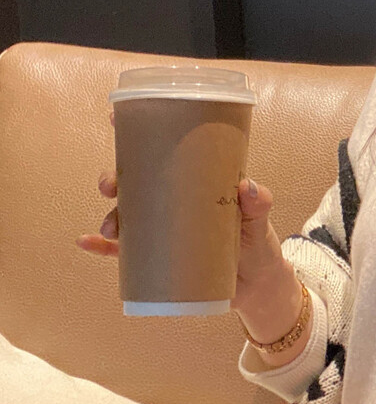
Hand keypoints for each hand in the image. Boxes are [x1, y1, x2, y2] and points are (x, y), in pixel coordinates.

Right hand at [75, 111, 285, 296]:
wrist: (257, 286)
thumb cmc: (258, 245)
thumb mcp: (259, 221)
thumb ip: (258, 204)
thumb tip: (247, 186)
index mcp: (195, 184)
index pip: (165, 153)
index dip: (139, 134)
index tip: (117, 117)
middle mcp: (174, 204)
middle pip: (136, 183)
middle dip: (115, 179)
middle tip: (110, 185)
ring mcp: (164, 231)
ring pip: (128, 216)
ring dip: (112, 215)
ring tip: (111, 226)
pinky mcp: (159, 260)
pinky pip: (124, 253)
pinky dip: (102, 247)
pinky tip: (86, 242)